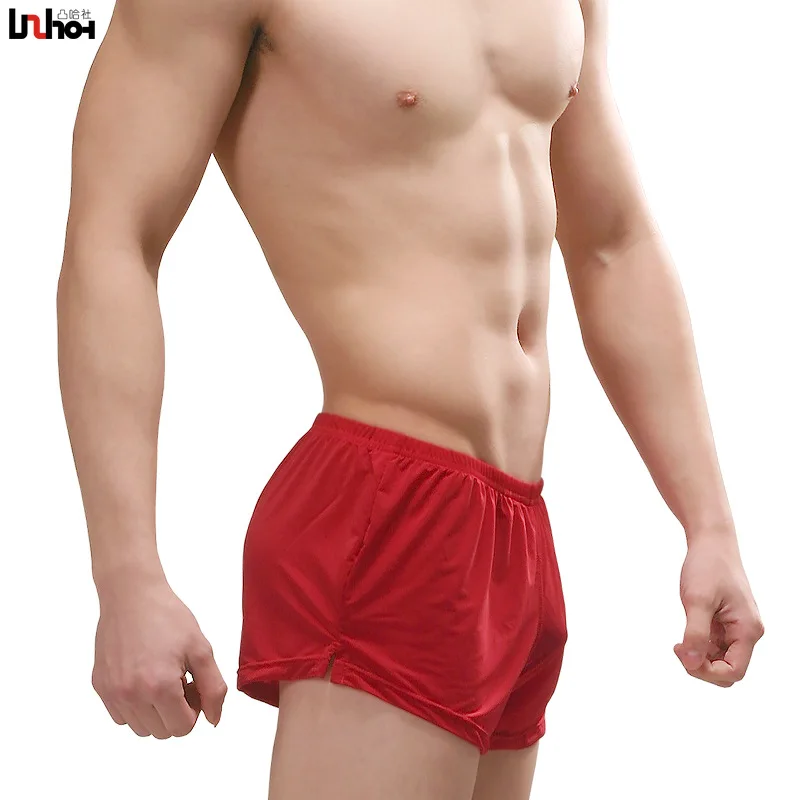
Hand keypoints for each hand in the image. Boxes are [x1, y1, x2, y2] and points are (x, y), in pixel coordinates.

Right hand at [92, 574, 227, 737]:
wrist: (132, 595)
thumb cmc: (168, 617)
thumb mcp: (201, 649)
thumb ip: (213, 688)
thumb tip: (213, 720)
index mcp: (160, 686)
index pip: (183, 728)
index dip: (195, 708)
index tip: (193, 684)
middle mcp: (132, 695)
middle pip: (162, 732)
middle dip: (176, 711)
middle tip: (180, 679)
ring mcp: (112, 693)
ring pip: (141, 728)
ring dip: (155, 712)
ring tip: (161, 678)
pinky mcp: (100, 686)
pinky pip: (121, 716)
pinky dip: (135, 706)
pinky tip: (144, 678)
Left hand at [674, 533, 763, 686]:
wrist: (711, 543)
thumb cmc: (707, 566)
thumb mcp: (697, 600)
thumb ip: (695, 634)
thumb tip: (691, 664)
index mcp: (747, 630)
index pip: (733, 672)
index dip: (706, 671)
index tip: (682, 650)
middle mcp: (747, 632)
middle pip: (728, 671)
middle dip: (702, 667)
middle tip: (679, 647)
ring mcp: (738, 629)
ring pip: (721, 661)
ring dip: (699, 657)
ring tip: (681, 639)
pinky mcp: (727, 624)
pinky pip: (716, 647)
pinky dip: (700, 646)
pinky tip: (687, 633)